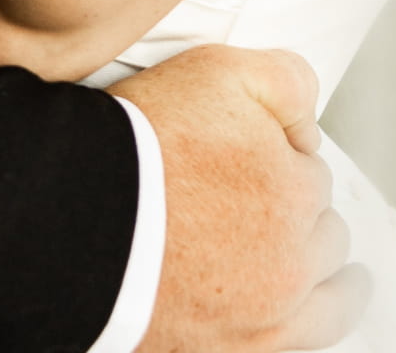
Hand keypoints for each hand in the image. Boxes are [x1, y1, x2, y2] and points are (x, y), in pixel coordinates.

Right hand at [123, 47, 370, 351]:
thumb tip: (311, 129)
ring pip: (323, 299)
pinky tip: (309, 309)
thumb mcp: (219, 71)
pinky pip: (300, 344)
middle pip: (323, 237)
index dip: (282, 160)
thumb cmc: (140, 146)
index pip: (314, 175)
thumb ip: (288, 82)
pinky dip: (306, 324)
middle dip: (301, 216)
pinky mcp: (231, 351)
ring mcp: (262, 320)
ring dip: (318, 275)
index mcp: (295, 195)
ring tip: (315, 266)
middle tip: (254, 203)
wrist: (72, 219)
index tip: (248, 161)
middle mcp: (289, 266)